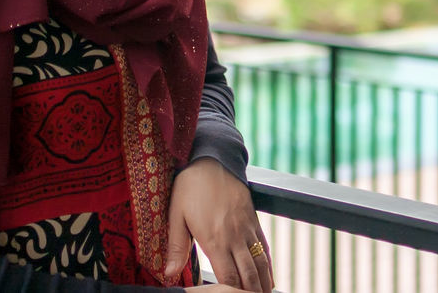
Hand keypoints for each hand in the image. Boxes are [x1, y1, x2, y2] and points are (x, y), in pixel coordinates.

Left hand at [165, 157, 273, 292]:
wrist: (213, 158)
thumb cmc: (191, 185)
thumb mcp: (176, 214)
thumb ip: (176, 247)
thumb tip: (168, 274)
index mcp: (213, 238)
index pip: (227, 276)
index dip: (230, 292)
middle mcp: (234, 236)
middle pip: (249, 273)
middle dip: (252, 292)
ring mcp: (247, 227)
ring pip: (261, 261)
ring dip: (264, 281)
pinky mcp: (254, 219)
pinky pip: (265, 245)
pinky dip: (268, 263)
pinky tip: (269, 274)